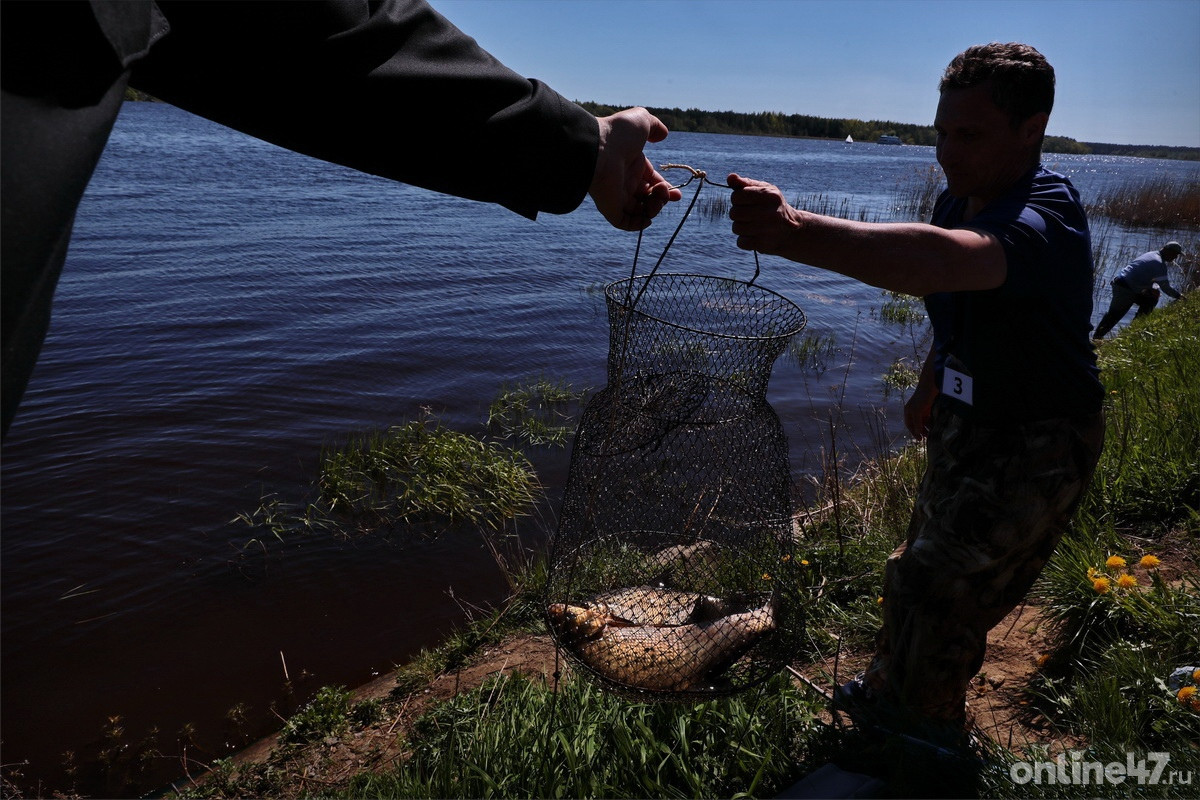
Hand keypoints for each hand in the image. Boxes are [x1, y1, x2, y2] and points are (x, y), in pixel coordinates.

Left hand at [589, 108, 681, 230]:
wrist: (598, 148)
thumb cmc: (619, 134)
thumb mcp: (642, 121)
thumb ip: (655, 127)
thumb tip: (663, 135)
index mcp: (633, 164)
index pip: (651, 181)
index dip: (665, 188)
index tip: (676, 193)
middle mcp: (625, 180)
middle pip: (647, 197)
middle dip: (662, 198)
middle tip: (668, 194)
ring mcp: (616, 195)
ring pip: (639, 211)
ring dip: (654, 209)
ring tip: (658, 198)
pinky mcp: (609, 208)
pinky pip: (623, 222)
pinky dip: (637, 224)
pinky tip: (647, 219)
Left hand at [727, 173, 801, 255]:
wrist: (794, 231)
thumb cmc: (773, 207)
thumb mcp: (764, 190)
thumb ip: (745, 183)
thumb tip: (730, 177)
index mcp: (769, 195)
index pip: (736, 196)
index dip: (738, 199)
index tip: (747, 202)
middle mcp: (770, 212)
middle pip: (734, 213)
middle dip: (738, 214)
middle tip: (750, 215)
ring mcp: (767, 230)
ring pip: (736, 228)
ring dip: (741, 227)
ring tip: (753, 226)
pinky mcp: (763, 244)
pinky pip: (740, 242)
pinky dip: (745, 240)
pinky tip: (755, 236)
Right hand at [904, 380, 937, 439]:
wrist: (931, 386)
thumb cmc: (922, 397)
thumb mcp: (917, 411)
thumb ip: (917, 422)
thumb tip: (917, 433)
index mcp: (908, 411)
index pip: (909, 425)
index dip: (913, 432)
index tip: (919, 439)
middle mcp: (913, 411)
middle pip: (916, 424)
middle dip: (921, 430)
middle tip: (927, 436)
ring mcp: (921, 409)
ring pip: (923, 421)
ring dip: (926, 427)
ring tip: (931, 432)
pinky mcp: (928, 407)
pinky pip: (928, 417)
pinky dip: (930, 422)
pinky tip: (934, 425)